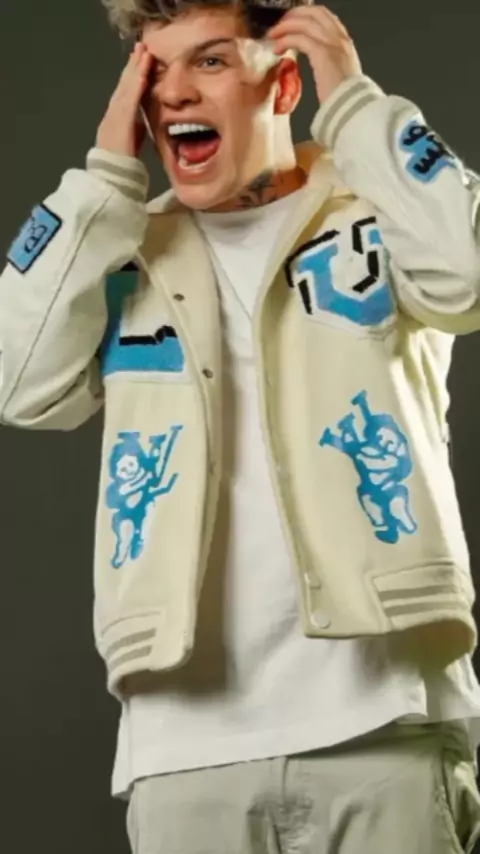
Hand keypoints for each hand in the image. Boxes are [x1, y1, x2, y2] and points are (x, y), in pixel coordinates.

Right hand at [96, 42, 152, 156]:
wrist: (111, 174)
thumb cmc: (121, 162)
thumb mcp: (131, 139)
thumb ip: (136, 127)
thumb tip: (144, 120)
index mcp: (117, 116)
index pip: (125, 91)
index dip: (132, 75)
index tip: (139, 60)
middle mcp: (114, 111)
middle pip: (124, 83)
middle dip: (133, 64)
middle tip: (141, 46)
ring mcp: (115, 114)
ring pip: (126, 86)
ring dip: (135, 68)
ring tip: (143, 51)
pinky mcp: (121, 121)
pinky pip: (130, 99)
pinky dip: (136, 85)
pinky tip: (143, 73)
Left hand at [268, 6, 361, 103]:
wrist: (353, 107)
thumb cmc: (345, 99)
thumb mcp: (340, 75)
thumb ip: (330, 63)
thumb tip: (318, 62)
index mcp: (345, 42)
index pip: (325, 16)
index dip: (306, 14)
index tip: (292, 21)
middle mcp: (340, 38)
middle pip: (314, 13)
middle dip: (294, 15)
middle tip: (279, 25)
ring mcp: (333, 44)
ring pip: (305, 23)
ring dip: (286, 26)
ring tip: (273, 35)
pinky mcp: (322, 54)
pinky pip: (300, 39)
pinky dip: (286, 40)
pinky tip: (278, 48)